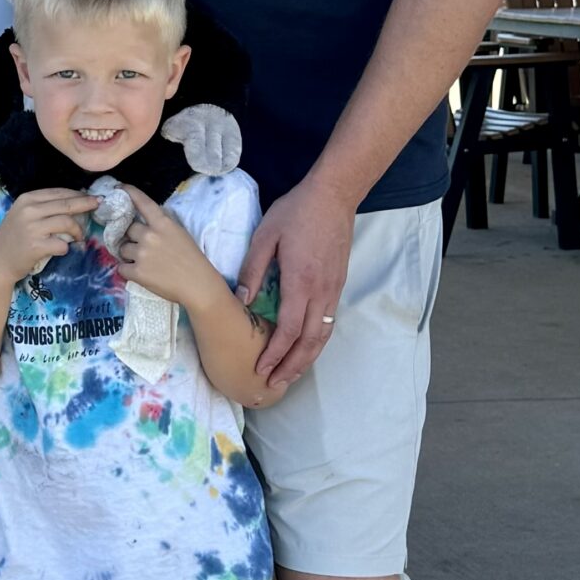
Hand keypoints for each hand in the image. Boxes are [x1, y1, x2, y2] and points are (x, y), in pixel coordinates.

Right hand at [0, 187, 96, 286]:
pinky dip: (66, 248)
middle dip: (86, 204)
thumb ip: (43, 208)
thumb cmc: (13, 239)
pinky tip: (62, 250)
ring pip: (67, 222)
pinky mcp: (36, 246)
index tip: (91, 197)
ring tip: (78, 238)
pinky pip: (62, 244)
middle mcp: (29, 210)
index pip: (59, 192)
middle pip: (67, 204)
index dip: (78, 194)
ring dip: (78, 231)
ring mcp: (32, 228)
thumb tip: (74, 202)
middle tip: (99, 205)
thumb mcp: (22, 215)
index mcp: (26, 199)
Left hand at [111, 186, 221, 310]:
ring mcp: (142, 254)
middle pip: (128, 229)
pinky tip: (140, 273)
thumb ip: (161, 227)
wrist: (198, 285)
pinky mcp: (137, 272)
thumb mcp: (180, 234)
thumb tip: (142, 225)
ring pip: (122, 249)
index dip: (129, 193)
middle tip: (142, 247)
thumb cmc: (192, 260)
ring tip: (143, 262)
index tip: (119, 188)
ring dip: (128, 255)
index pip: (143, 203)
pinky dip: (127, 271)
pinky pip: (121, 268)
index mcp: (163, 224)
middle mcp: (150, 235)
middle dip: (132, 237)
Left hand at [234, 174, 354, 387]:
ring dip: (307, 359)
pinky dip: (317, 342)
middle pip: (310, 341)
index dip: (276, 353)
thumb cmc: (296, 213)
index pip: (289, 329)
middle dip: (292, 366)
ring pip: (323, 335)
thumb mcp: (265, 236)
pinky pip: (329, 322)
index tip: (262, 369)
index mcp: (300, 281)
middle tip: (274, 384)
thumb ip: (252, 269)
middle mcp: (321, 291)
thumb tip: (241, 300)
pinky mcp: (338, 285)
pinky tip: (305, 349)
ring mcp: (333, 289)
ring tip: (290, 375)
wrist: (334, 195)